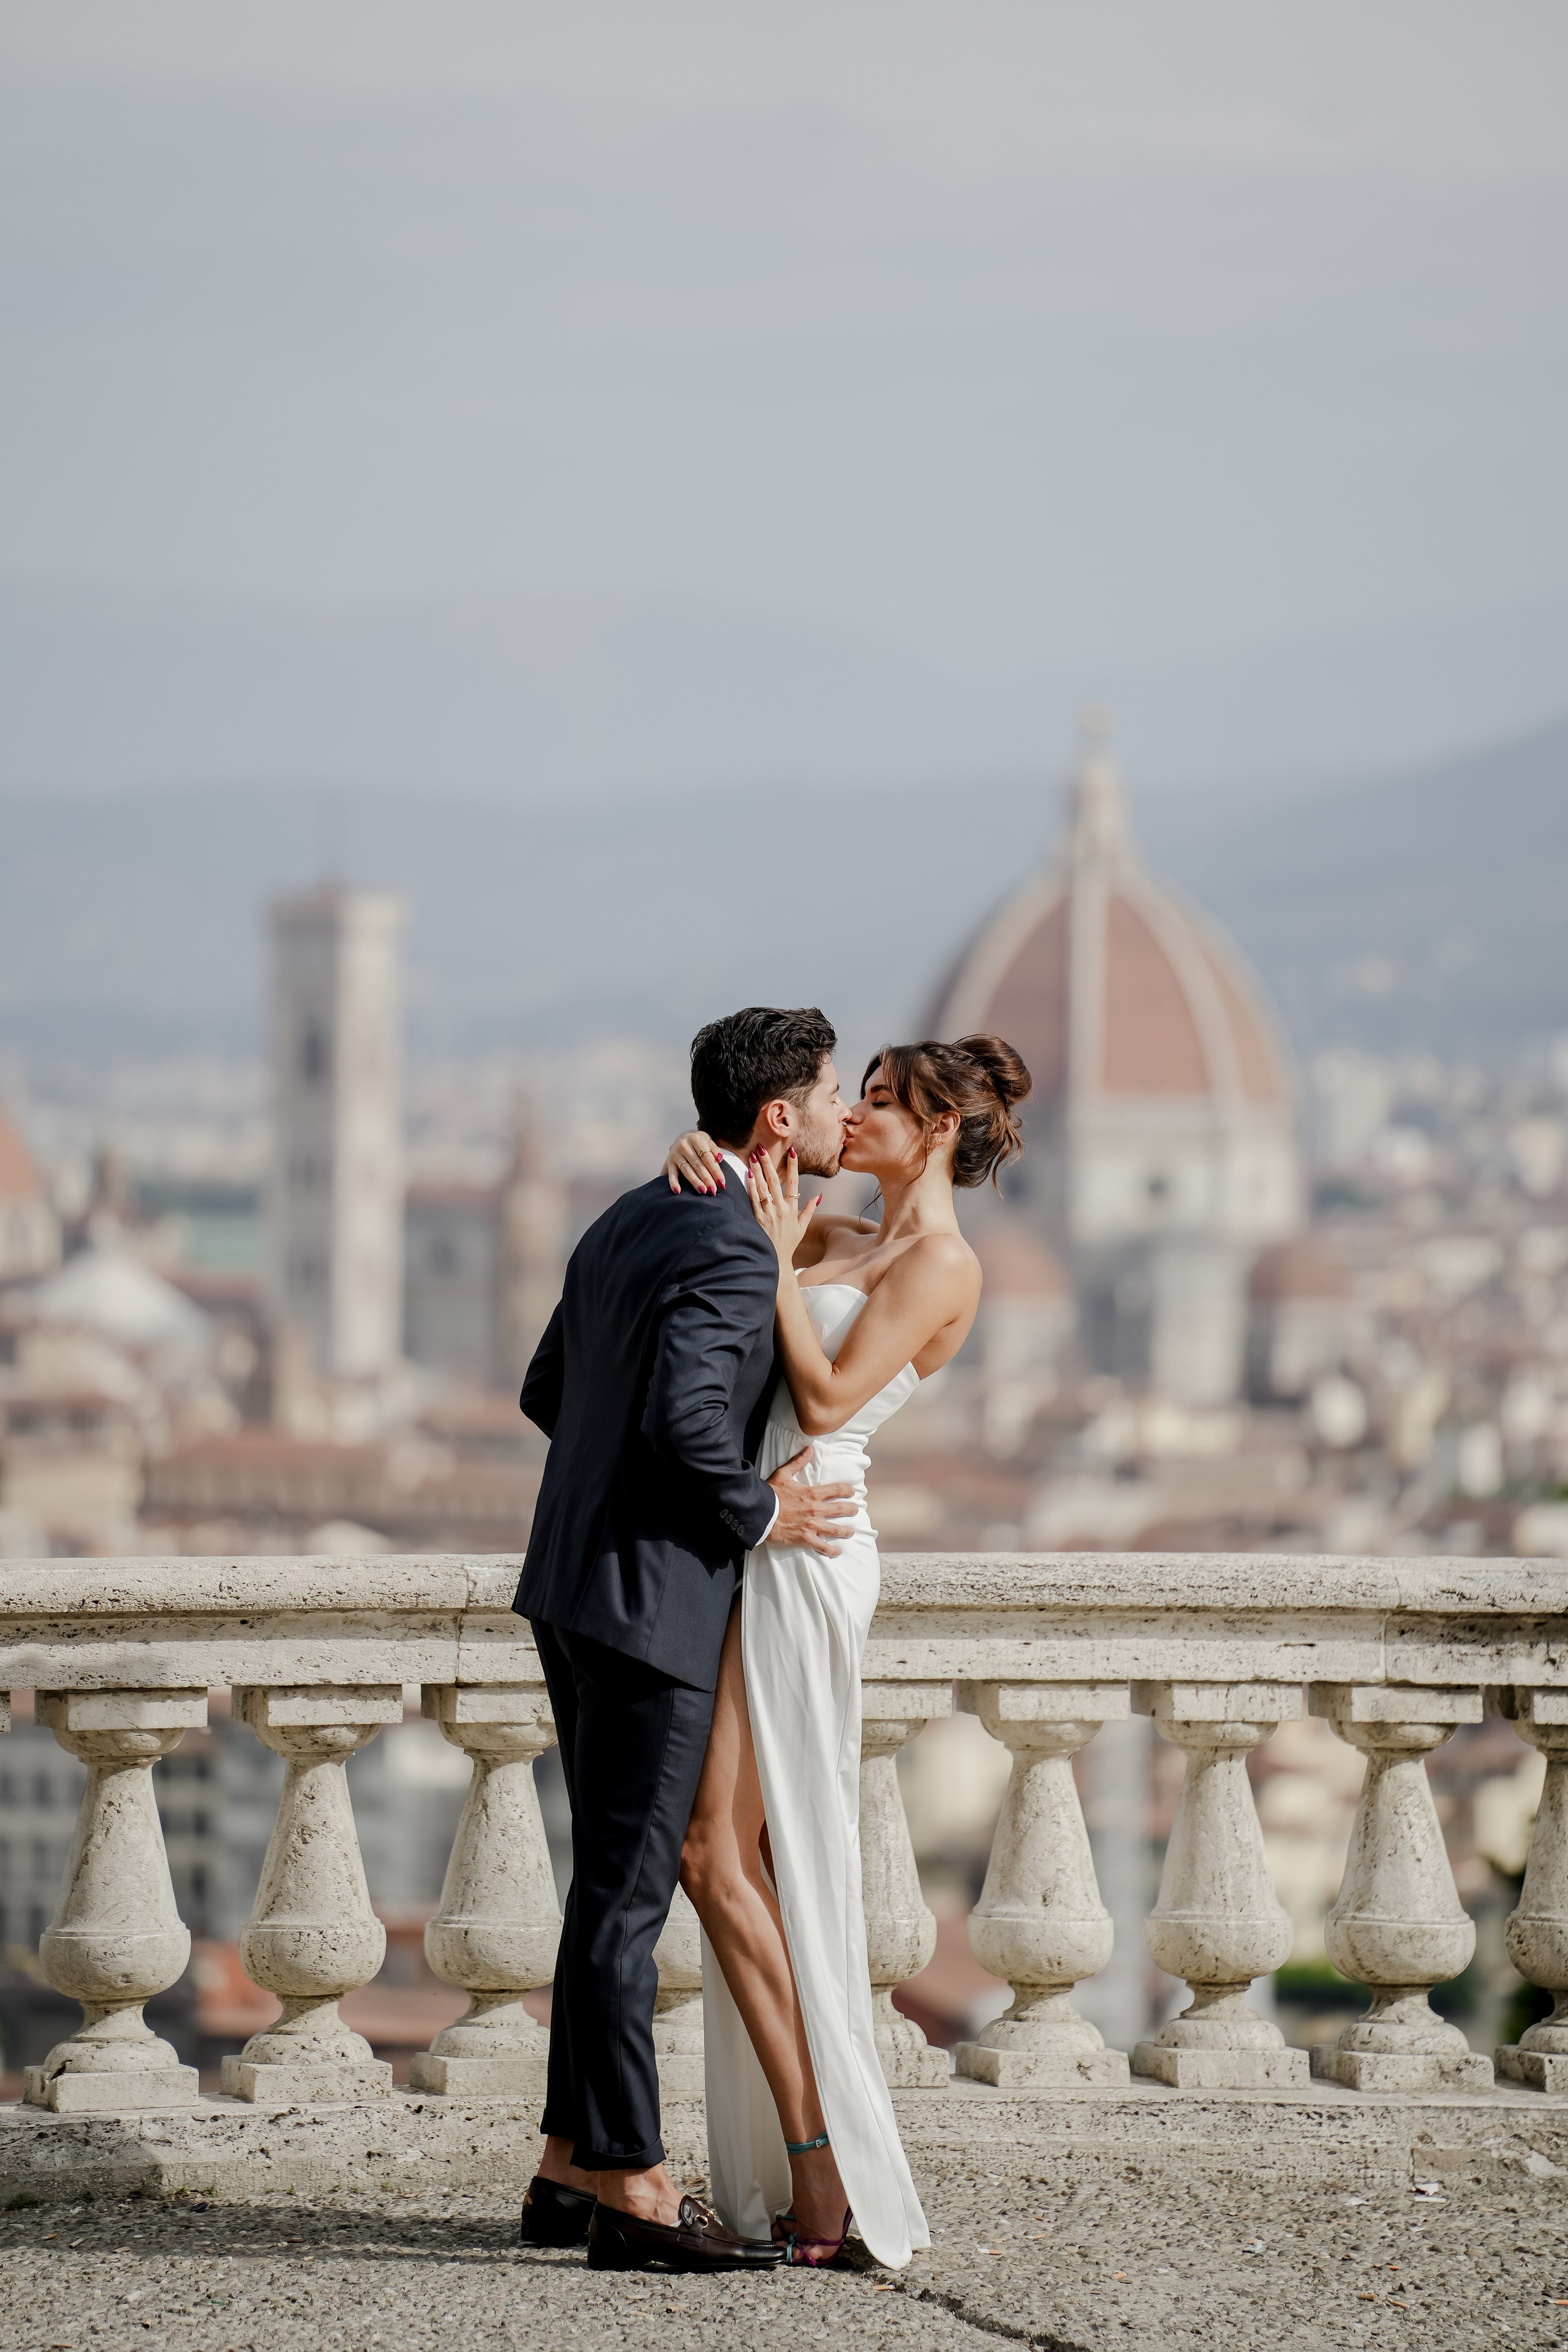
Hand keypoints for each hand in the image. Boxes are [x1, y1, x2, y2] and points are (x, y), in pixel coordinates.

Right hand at [664, 1129, 726, 1194]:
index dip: (715, 1171)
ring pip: (687, 1171)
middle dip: (707, 1179)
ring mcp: (675, 1154)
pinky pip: (671, 1174)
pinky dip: (673, 1183)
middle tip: (713, 1190)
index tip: (722, 1183)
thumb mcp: (708, 1141)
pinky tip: (678, 1191)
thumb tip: (719, 1158)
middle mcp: (684, 1145)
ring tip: (703, 1191)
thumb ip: (715, 1149)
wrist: (683, 1136)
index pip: (707, 1158)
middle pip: (698, 1165)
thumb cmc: (699, 1142)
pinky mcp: (669, 1162)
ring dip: (695, 1182)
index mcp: (696, 1139)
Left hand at [746, 1148, 820, 1273]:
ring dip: (757, 1171)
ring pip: (762, 1188)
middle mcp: (780, 1209)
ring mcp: (768, 1213)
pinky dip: (750, 1187)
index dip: (793, 1167)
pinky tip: (747, 1175)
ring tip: (753, 1156)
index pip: (794, 1183)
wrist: (775, 1260)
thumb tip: (818, 1196)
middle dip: (768, 1163)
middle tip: (762, 1148)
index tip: (792, 1152)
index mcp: (792, 1209)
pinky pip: (753, 1200)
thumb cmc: (789, 1243)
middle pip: (774, 1181)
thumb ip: (809, 1210)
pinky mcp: (757, 1219)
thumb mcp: (802, 1227)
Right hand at [766, 1447, 855, 1555]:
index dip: (847, 1490)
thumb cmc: (770, 1494)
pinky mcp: (806, 1538)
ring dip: (846, 1531)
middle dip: (851, 1510)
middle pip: (841, 1509)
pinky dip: (832, 1550)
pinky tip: (837, 1551)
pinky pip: (823, 1547)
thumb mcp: (783, 1474)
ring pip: (836, 1529)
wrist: (760, 1514)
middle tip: (855, 1511)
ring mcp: (813, 1525)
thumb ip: (798, 1461)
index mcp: (813, 1494)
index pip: (837, 1490)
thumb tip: (809, 1449)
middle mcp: (816, 1509)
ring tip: (851, 1531)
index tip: (852, 1492)